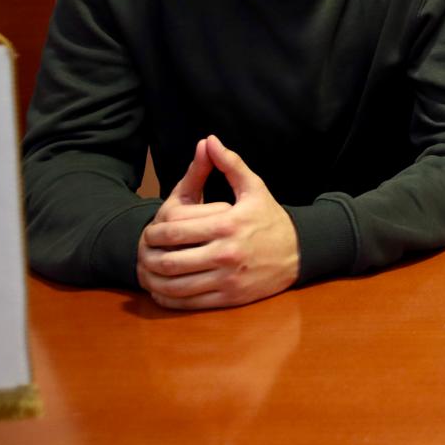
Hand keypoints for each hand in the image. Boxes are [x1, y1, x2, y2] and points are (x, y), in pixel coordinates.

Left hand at [136, 135, 300, 309]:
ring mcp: (228, 279)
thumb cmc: (271, 219)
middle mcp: (226, 253)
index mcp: (228, 224)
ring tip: (148, 270)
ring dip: (154, 280)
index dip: (153, 232)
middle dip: (148, 256)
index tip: (150, 231)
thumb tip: (209, 140)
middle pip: (170, 260)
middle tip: (143, 251)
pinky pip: (188, 303)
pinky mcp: (229, 298)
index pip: (175, 230)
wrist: (300, 252)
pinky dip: (168, 298)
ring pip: (175, 285)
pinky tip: (163, 289)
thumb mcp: (254, 188)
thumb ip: (230, 163)